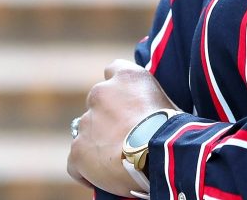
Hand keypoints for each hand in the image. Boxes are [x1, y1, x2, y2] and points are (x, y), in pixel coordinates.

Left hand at [67, 59, 179, 195]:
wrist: (157, 154)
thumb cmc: (171, 129)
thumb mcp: (166, 101)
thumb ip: (146, 99)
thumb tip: (147, 112)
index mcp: (126, 76)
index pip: (113, 70)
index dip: (118, 87)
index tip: (125, 100)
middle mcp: (101, 93)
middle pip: (97, 101)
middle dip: (106, 116)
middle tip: (124, 134)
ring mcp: (86, 122)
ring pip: (87, 132)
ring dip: (98, 141)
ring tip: (118, 158)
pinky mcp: (77, 150)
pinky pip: (76, 161)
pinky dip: (86, 168)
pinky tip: (103, 176)